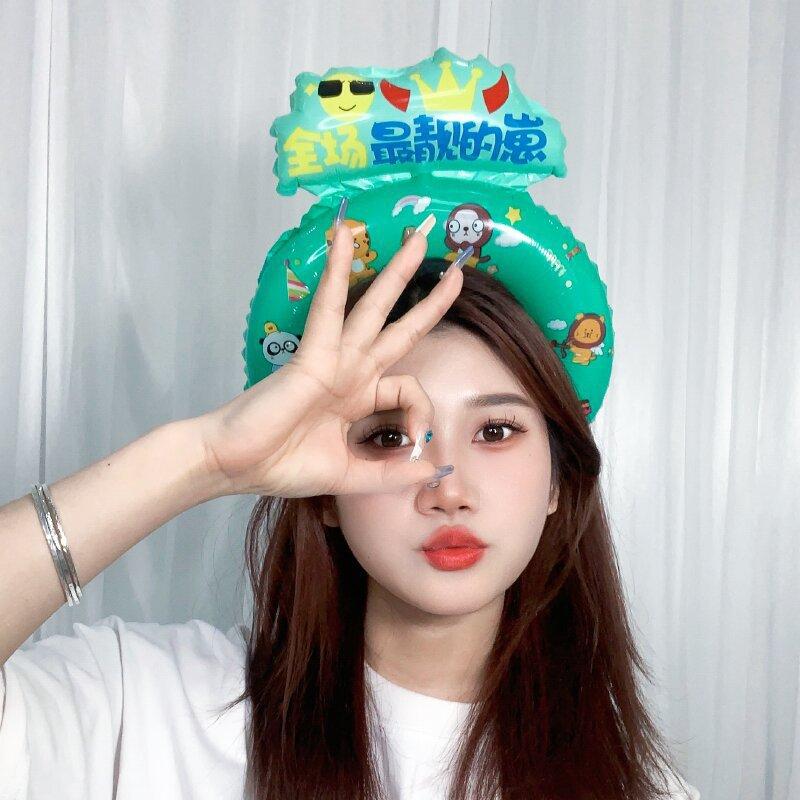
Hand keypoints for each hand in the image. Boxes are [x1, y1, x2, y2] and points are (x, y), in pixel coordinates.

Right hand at [196, 220, 463, 498]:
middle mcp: (351, 371)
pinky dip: (336, 271)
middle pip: (400, 328)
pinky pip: (329, 306)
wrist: (234, 465)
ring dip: (397, 271)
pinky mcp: (312, 353)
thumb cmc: (281, 465)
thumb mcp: (351, 474)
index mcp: (359, 396)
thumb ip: (392, 472)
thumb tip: (435, 471)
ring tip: (418, 236)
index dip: (422, 413)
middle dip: (430, 299)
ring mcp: (333, 358)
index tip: (417, 443)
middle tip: (458, 270)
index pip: (408, 388)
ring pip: (372, 306)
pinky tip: (344, 238)